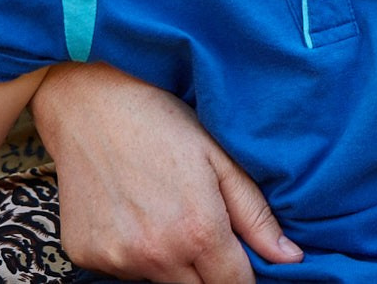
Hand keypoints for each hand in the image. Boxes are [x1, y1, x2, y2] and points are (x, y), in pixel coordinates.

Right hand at [34, 65, 299, 283]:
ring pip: (160, 282)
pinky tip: (136, 217)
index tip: (245, 261)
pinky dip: (135, 255)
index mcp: (198, 231)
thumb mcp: (222, 160)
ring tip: (167, 214)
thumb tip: (290, 258)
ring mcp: (117, 259)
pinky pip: (123, 272)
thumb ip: (255, 215)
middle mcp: (155, 255)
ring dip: (172, 263)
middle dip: (209, 271)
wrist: (91, 110)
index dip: (244, 277)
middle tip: (204, 229)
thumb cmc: (164, 126)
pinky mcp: (85, 257)